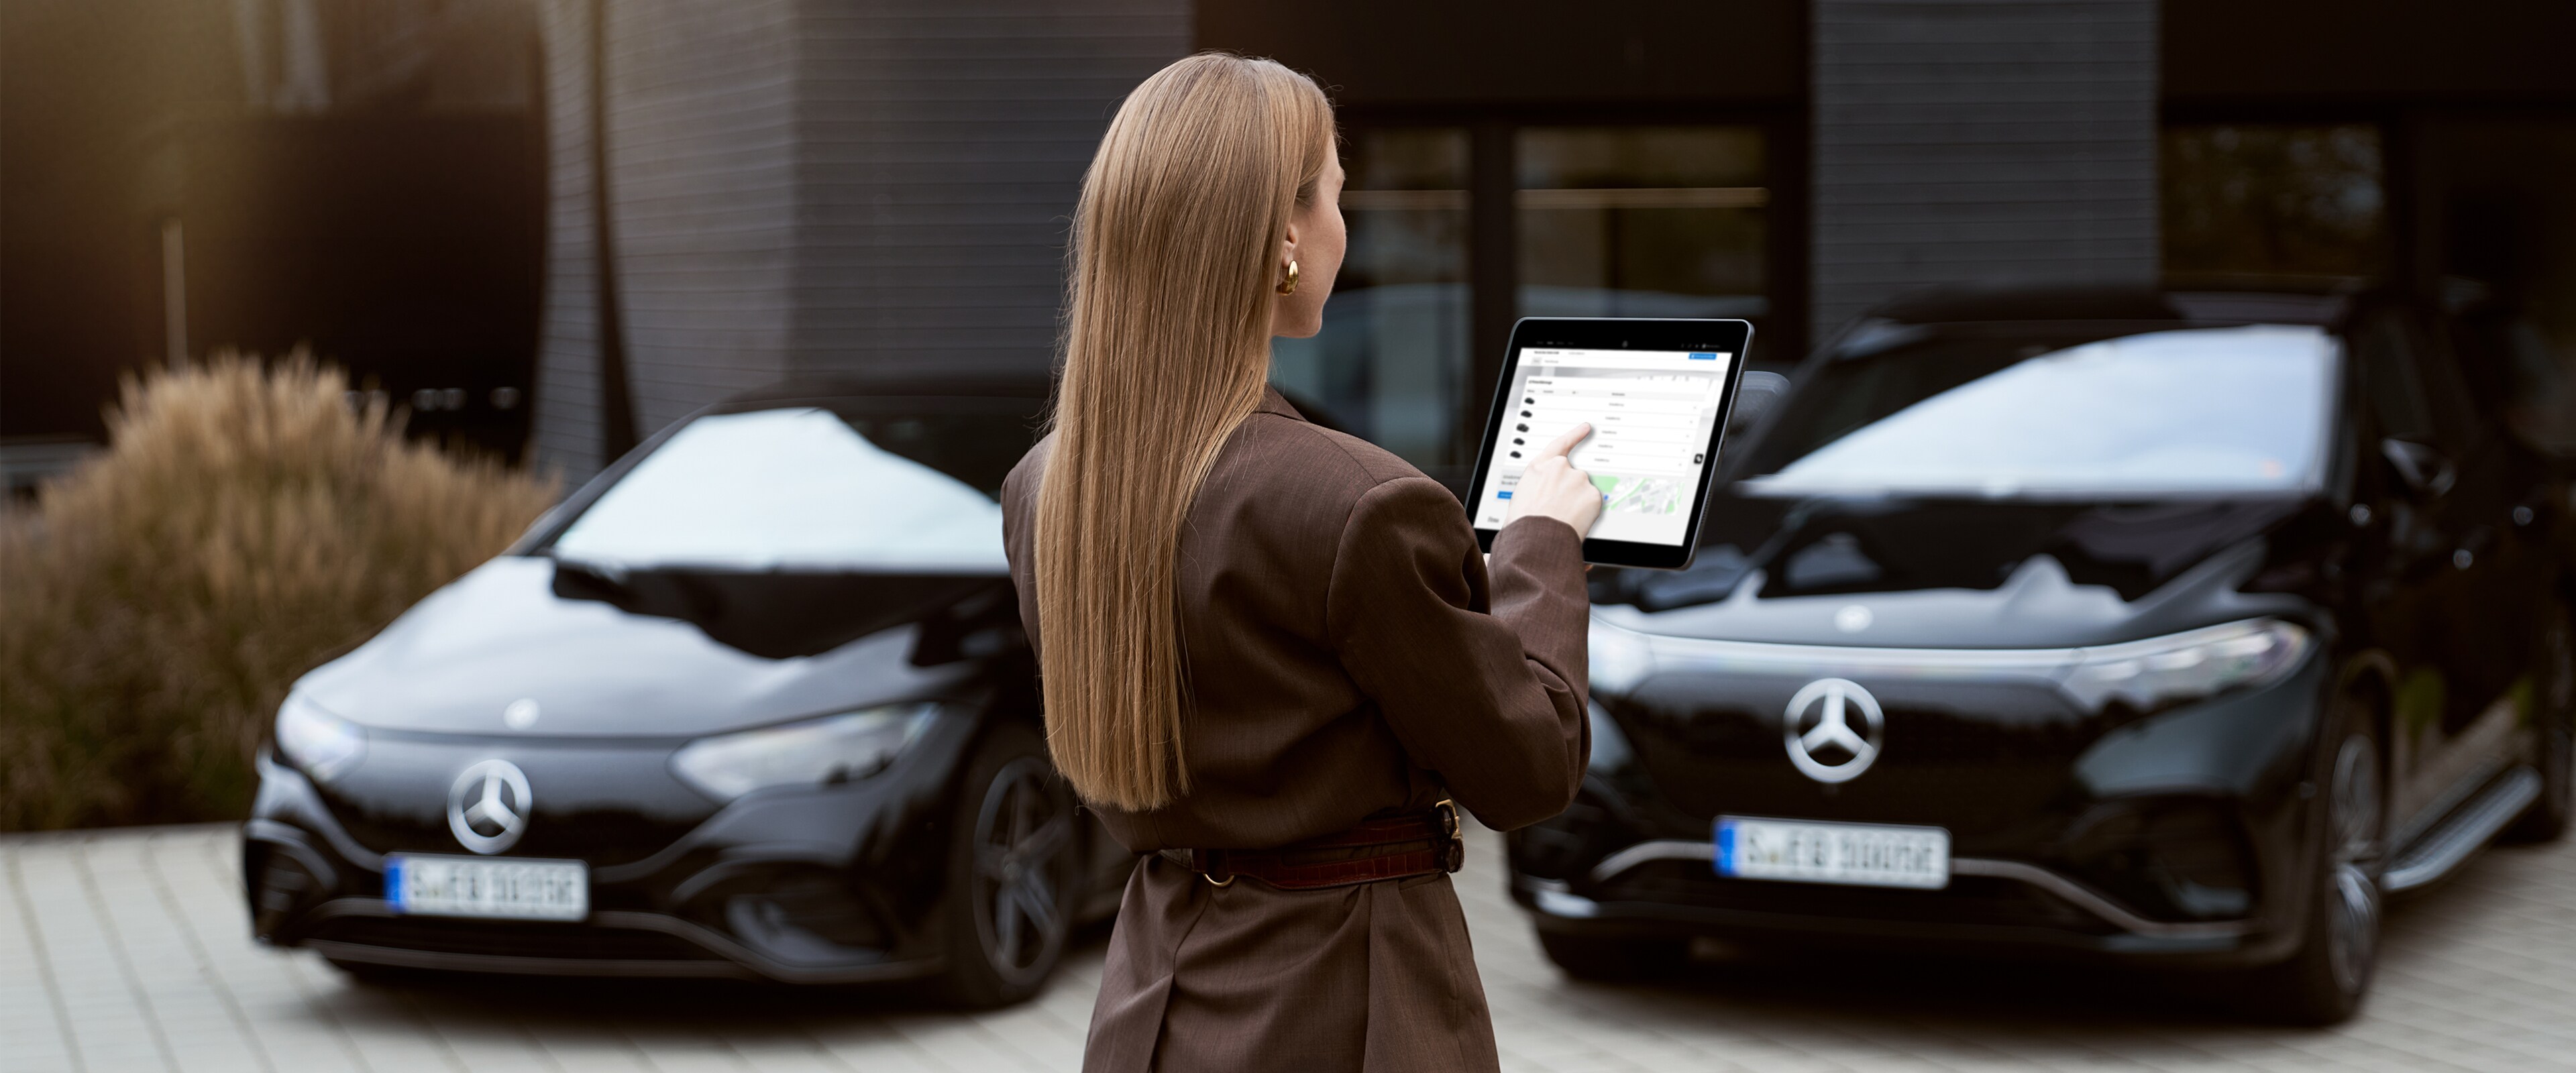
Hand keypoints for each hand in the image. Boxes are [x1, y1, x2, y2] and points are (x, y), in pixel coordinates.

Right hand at [1506, 422, 1602, 536]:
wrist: (1535, 537)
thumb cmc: (1524, 522)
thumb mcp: (1523, 495)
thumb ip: (1541, 486)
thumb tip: (1549, 496)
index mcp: (1540, 467)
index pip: (1561, 444)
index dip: (1575, 435)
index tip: (1586, 428)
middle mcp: (1560, 467)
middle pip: (1574, 478)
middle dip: (1571, 493)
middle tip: (1559, 511)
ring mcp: (1578, 479)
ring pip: (1584, 492)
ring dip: (1578, 504)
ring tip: (1562, 519)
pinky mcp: (1592, 494)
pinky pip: (1593, 504)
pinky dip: (1587, 513)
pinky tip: (1574, 521)